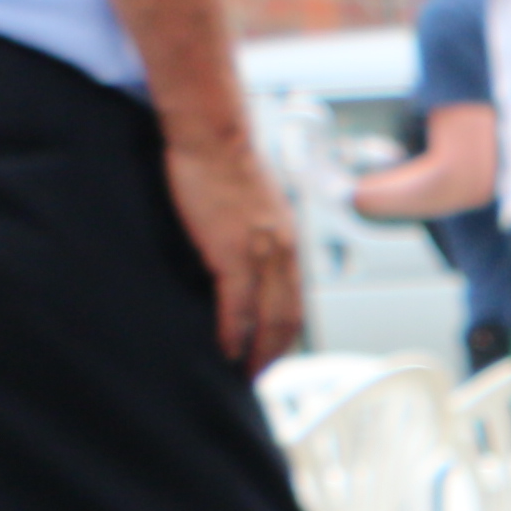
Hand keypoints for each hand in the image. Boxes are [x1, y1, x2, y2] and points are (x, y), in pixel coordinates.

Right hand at [160, 119, 302, 366]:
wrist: (214, 134)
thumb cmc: (225, 161)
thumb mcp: (255, 206)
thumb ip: (258, 235)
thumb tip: (246, 259)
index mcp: (290, 242)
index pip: (295, 300)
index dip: (286, 333)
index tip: (274, 352)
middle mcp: (284, 253)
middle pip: (288, 318)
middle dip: (276, 352)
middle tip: (259, 376)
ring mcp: (261, 254)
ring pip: (268, 318)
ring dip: (257, 352)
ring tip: (243, 373)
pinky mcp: (232, 251)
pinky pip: (238, 305)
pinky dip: (233, 333)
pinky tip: (226, 349)